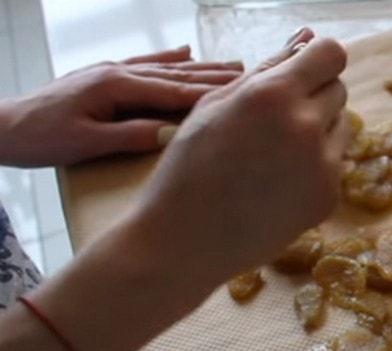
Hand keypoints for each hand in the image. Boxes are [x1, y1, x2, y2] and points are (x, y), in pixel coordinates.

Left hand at [0, 45, 242, 166]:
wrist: (3, 125)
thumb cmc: (41, 139)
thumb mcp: (85, 143)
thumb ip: (129, 135)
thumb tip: (173, 132)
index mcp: (117, 87)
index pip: (174, 91)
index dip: (211, 92)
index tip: (244, 92)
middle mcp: (119, 72)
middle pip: (177, 74)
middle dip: (216, 74)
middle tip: (252, 72)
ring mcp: (111, 70)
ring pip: (166, 66)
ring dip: (200, 65)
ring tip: (232, 63)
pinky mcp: (103, 75)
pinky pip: (144, 63)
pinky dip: (168, 57)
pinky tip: (185, 51)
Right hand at [130, 32, 348, 291]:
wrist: (184, 241)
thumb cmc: (188, 166)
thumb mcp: (216, 104)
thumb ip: (268, 68)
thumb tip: (307, 38)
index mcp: (273, 95)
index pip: (332, 53)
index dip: (317, 60)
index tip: (300, 73)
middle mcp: (307, 126)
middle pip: (338, 88)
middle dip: (313, 95)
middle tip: (274, 120)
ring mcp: (323, 166)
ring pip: (342, 125)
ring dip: (319, 128)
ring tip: (275, 153)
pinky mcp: (329, 197)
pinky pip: (335, 162)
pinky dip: (316, 164)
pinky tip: (280, 182)